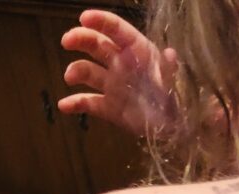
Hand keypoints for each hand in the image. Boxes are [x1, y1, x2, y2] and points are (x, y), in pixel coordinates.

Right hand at [58, 9, 178, 137]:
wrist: (170, 129)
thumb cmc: (173, 100)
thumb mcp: (172, 83)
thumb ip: (168, 69)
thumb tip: (170, 54)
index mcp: (137, 50)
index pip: (116, 29)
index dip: (100, 21)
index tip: (84, 18)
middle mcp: (121, 64)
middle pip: (96, 45)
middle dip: (81, 39)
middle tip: (67, 41)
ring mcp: (112, 85)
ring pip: (89, 71)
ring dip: (76, 71)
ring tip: (69, 76)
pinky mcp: (108, 107)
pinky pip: (89, 102)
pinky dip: (76, 103)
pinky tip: (64, 105)